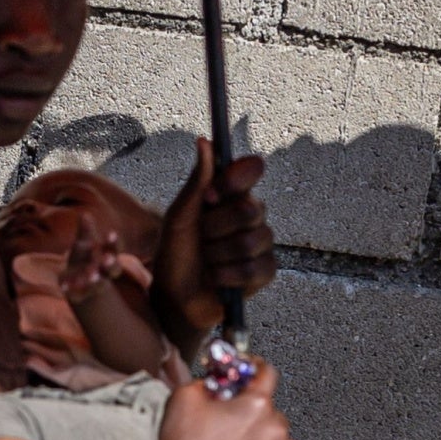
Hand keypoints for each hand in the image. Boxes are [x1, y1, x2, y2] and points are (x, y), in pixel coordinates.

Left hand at [151, 140, 273, 342]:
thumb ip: (196, 182)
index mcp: (231, 195)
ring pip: (252, 241)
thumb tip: (204, 141)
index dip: (235, 180)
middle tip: (201, 239)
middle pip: (250, 208)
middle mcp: (251, 214)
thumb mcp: (179, 217)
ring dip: (218, 255)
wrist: (175, 298)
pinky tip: (216, 279)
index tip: (210, 196)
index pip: (253, 169)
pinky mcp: (265, 271)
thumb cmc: (175, 253)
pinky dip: (228, 276)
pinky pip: (255, 268)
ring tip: (206, 262)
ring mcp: (262, 243)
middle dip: (216, 228)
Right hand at [151, 351, 296, 439]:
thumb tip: (215, 383)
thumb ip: (206, 381)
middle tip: (231, 426)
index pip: (268, 374)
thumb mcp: (184, 397)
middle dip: (255, 416)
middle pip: (274, 413)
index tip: (252, 371)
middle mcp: (275, 430)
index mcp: (256, 405)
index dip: (257, 368)